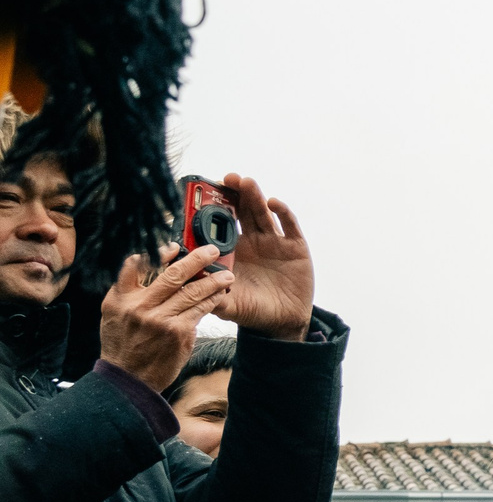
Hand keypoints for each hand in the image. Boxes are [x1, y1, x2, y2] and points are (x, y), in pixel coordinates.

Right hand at [99, 243, 230, 391]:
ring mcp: (161, 320)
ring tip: (227, 274)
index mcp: (120, 298)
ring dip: (213, 280)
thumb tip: (153, 264)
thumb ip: (128, 290)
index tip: (176, 247)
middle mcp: (140, 307)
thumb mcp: (113, 313)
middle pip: (172, 275)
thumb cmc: (122, 343)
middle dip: (196, 259)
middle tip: (211, 250)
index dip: (158, 252)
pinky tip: (221, 294)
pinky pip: (201, 309)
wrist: (128, 378)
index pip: (136, 266)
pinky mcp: (179, 332)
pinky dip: (212, 299)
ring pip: (192, 291)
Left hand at [215, 176, 312, 338]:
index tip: (203, 194)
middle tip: (226, 179)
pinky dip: (282, 212)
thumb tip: (189, 286)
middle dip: (235, 194)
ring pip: (263, 213)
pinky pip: (289, 225)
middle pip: (243, 211)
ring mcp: (274, 242)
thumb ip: (209, 296)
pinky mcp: (295, 246)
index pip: (222, 224)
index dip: (215, 208)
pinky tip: (273, 202)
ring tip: (245, 182)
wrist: (283, 322)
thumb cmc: (252, 311)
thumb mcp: (226, 306)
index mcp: (233, 251)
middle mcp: (252, 241)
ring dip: (254, 196)